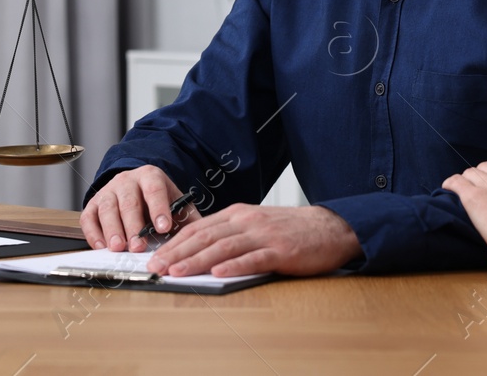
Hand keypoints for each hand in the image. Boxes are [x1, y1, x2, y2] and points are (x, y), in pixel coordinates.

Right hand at [80, 166, 200, 252]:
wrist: (136, 185)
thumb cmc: (158, 199)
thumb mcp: (176, 202)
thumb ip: (188, 217)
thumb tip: (204, 237)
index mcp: (150, 176)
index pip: (155, 189)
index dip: (159, 208)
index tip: (163, 227)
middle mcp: (127, 181)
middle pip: (129, 201)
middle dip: (133, 225)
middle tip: (138, 246)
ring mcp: (108, 191)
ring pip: (107, 208)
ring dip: (112, 229)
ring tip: (119, 248)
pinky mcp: (94, 204)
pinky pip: (89, 217)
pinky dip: (93, 232)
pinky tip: (101, 246)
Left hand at [145, 204, 361, 277]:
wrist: (331, 227)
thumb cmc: (291, 230)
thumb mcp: (256, 225)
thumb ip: (231, 235)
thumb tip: (199, 252)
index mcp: (238, 214)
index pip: (198, 228)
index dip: (174, 243)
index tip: (156, 257)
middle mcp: (246, 220)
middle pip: (205, 236)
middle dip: (177, 252)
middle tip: (156, 267)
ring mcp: (263, 234)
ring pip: (224, 247)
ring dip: (197, 260)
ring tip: (177, 272)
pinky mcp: (281, 250)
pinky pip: (254, 258)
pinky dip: (234, 265)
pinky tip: (218, 273)